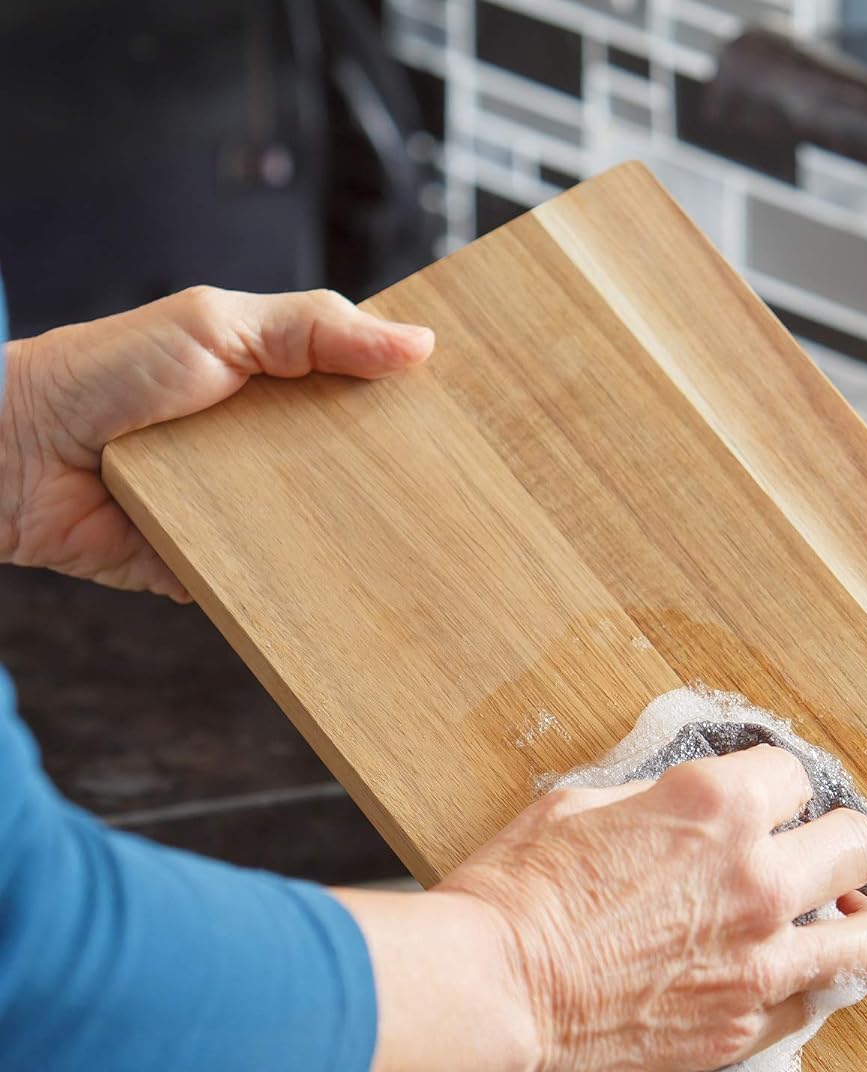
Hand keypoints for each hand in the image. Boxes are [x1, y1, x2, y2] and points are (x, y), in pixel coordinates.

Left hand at [0, 286, 433, 599]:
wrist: (18, 457)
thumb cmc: (105, 374)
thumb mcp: (219, 325)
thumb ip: (315, 328)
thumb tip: (420, 345)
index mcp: (276, 389)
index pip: (361, 398)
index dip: (411, 408)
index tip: (472, 421)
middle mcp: (268, 452)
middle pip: (358, 473)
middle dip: (406, 486)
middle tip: (471, 502)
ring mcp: (247, 513)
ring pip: (329, 536)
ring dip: (367, 546)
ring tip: (435, 560)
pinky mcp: (222, 570)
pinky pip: (279, 587)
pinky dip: (311, 595)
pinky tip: (366, 601)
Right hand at [324, 746, 866, 1071]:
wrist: (492, 996)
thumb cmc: (516, 897)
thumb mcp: (580, 806)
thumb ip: (655, 800)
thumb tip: (680, 807)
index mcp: (717, 805)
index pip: (795, 774)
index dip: (775, 787)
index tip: (765, 804)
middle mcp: (758, 877)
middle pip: (858, 844)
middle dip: (838, 844)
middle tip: (815, 857)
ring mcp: (762, 959)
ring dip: (857, 920)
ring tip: (837, 922)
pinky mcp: (747, 1026)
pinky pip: (820, 1002)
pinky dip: (815, 985)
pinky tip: (795, 977)